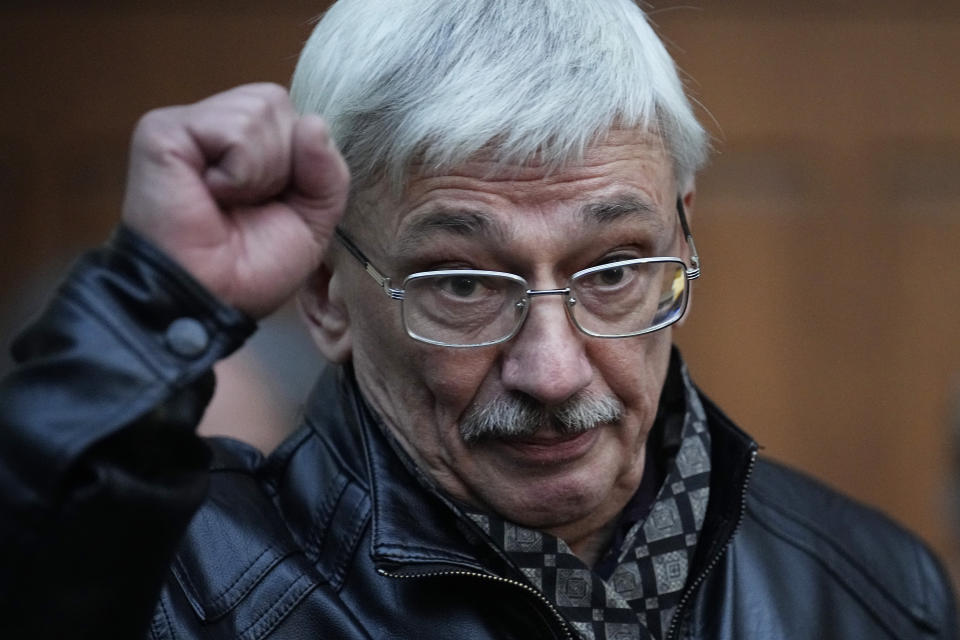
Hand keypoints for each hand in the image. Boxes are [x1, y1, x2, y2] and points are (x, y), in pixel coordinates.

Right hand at [121, 83, 348, 318]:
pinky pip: (237, 128)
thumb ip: (327, 173)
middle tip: (248, 205)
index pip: (295, 118)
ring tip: (228, 201)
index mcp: (246, 145)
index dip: (303, 163)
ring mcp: (188, 126)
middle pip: (278, 104)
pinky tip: (212, 195)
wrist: (211, 301)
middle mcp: (215, 128)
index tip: (275, 205)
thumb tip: (315, 122)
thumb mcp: (312, 221)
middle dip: (284, 165)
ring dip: (262, 170)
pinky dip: (240, 172)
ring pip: (262, 109)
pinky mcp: (164, 130)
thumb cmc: (250, 270)